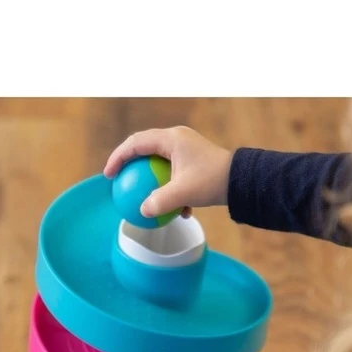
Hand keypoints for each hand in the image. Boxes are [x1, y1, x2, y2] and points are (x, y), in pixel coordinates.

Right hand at [103, 126, 232, 220]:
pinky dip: (170, 189)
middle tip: (118, 181)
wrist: (242, 180)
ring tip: (141, 196)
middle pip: (144, 150)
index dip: (118, 158)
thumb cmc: (212, 182)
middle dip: (130, 166)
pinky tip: (175, 212)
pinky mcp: (195, 163)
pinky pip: (174, 173)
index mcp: (171, 139)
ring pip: (159, 163)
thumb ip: (159, 202)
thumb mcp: (183, 194)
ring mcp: (186, 150)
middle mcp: (177, 139)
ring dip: (150, 180)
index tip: (109, 175)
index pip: (135, 143)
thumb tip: (142, 212)